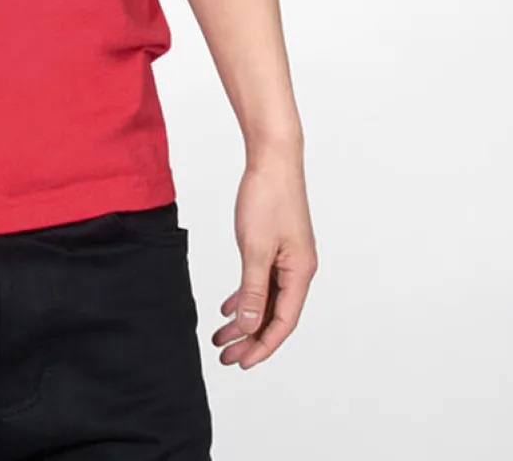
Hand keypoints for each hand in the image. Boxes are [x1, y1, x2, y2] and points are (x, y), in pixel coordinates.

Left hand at [213, 151, 317, 369]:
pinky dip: (246, 296)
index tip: (241, 363)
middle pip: (275, 315)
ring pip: (267, 299)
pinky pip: (262, 280)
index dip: (263, 346)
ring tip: (221, 337)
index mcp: (300, 273)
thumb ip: (253, 289)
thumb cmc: (267, 197)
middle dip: (250, 338)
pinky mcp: (277, 245)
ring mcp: (288, 258)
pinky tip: (229, 307)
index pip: (283, 322)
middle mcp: (298, 270)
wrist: (272, 158)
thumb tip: (251, 326)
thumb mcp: (255, 248)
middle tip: (225, 357)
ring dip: (245, 319)